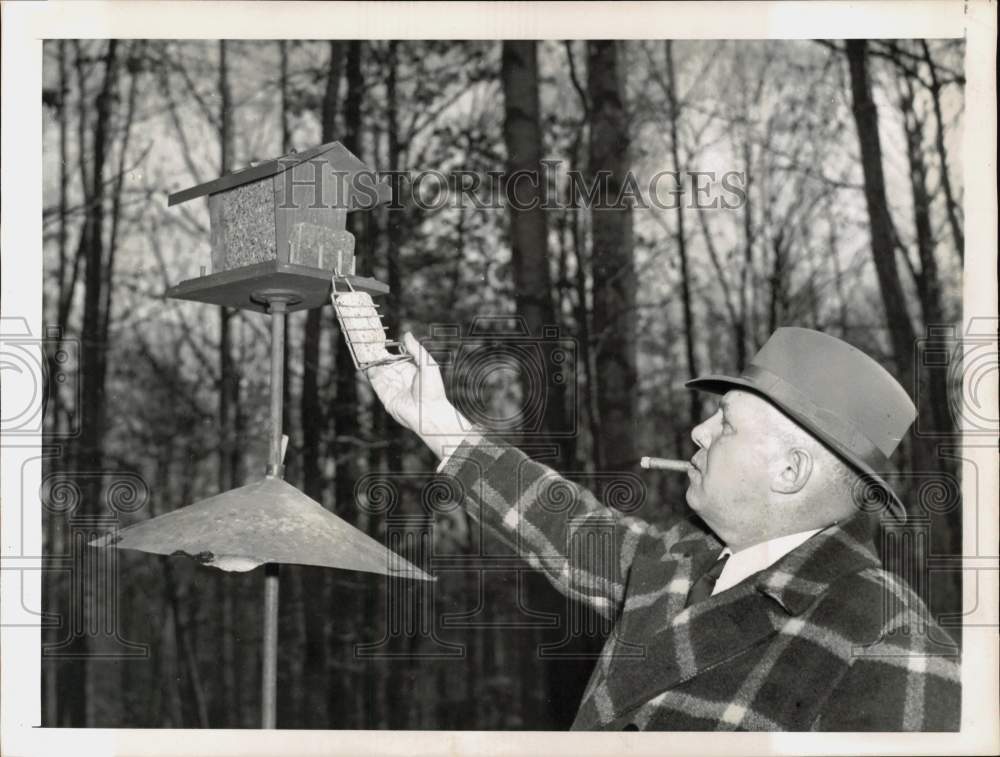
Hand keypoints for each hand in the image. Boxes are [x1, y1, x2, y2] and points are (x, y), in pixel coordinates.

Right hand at [366, 332, 470, 458]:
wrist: (429, 413)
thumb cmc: (433, 389)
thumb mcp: (428, 364)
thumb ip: (416, 349)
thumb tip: (406, 334)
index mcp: (411, 369)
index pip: (395, 356)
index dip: (386, 348)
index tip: (377, 337)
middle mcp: (400, 377)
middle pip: (384, 362)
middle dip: (375, 353)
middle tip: (365, 340)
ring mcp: (392, 385)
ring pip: (378, 370)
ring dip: (370, 360)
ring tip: (362, 347)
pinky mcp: (385, 395)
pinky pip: (375, 381)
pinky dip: (369, 371)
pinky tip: (365, 361)